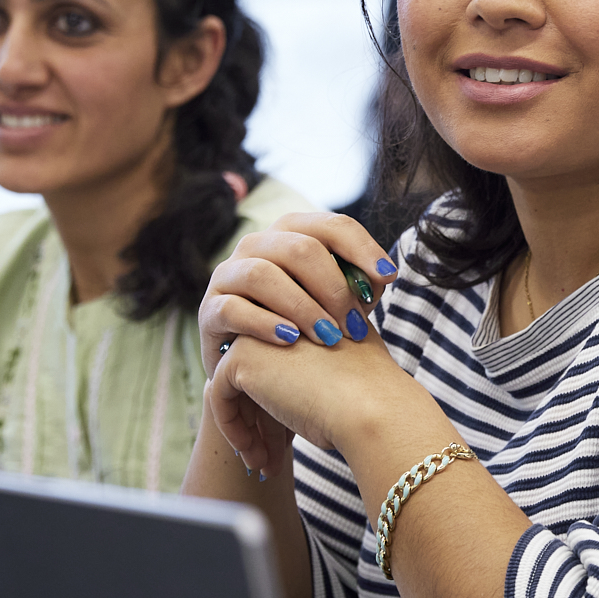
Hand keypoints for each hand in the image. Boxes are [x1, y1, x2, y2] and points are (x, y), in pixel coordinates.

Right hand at [198, 211, 398, 369]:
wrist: (262, 372)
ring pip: (262, 274)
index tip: (389, 277)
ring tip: (328, 337)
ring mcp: (228, 275)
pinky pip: (233, 309)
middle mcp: (257, 245)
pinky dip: (264, 323)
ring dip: (302, 307)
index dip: (363, 248)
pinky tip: (290, 339)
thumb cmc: (307, 330)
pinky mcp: (209, 310)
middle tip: (354, 326)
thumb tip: (380, 276)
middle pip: (299, 248)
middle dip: (333, 288)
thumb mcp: (337, 305)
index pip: (332, 226)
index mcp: (292, 234)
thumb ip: (358, 287)